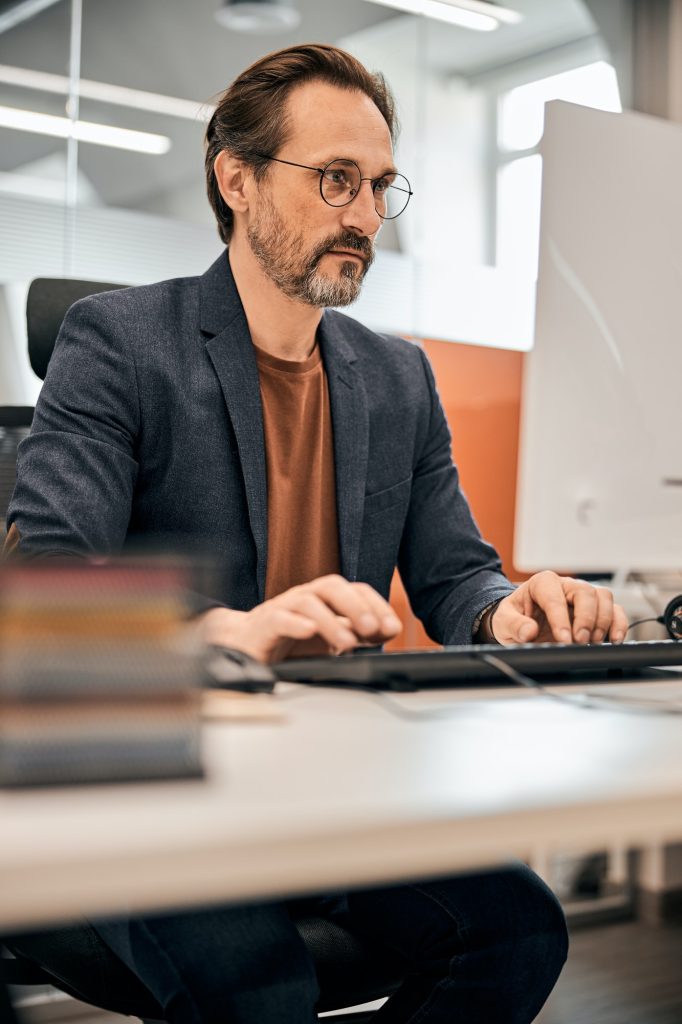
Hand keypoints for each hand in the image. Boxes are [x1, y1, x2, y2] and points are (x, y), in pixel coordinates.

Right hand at [196, 574, 401, 662]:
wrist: (247, 646)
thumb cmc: (291, 639)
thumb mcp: (331, 637)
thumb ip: (360, 632)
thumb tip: (390, 628)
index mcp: (325, 598)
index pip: (355, 590)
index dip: (376, 605)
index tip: (391, 628)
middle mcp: (306, 596)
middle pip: (332, 587)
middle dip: (356, 607)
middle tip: (373, 629)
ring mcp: (283, 607)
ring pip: (307, 602)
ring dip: (331, 622)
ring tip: (347, 644)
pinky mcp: (263, 624)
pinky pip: (278, 618)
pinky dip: (295, 624)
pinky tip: (309, 633)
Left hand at [491, 571, 627, 645]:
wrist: (522, 624)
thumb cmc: (515, 618)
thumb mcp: (504, 622)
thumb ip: (515, 625)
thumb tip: (530, 631)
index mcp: (542, 583)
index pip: (555, 596)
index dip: (561, 618)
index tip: (563, 639)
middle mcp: (565, 585)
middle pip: (585, 593)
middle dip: (586, 618)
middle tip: (580, 641)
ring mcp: (582, 596)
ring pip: (603, 598)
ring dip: (603, 621)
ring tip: (593, 642)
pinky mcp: (596, 609)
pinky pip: (615, 610)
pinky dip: (618, 624)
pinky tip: (614, 640)